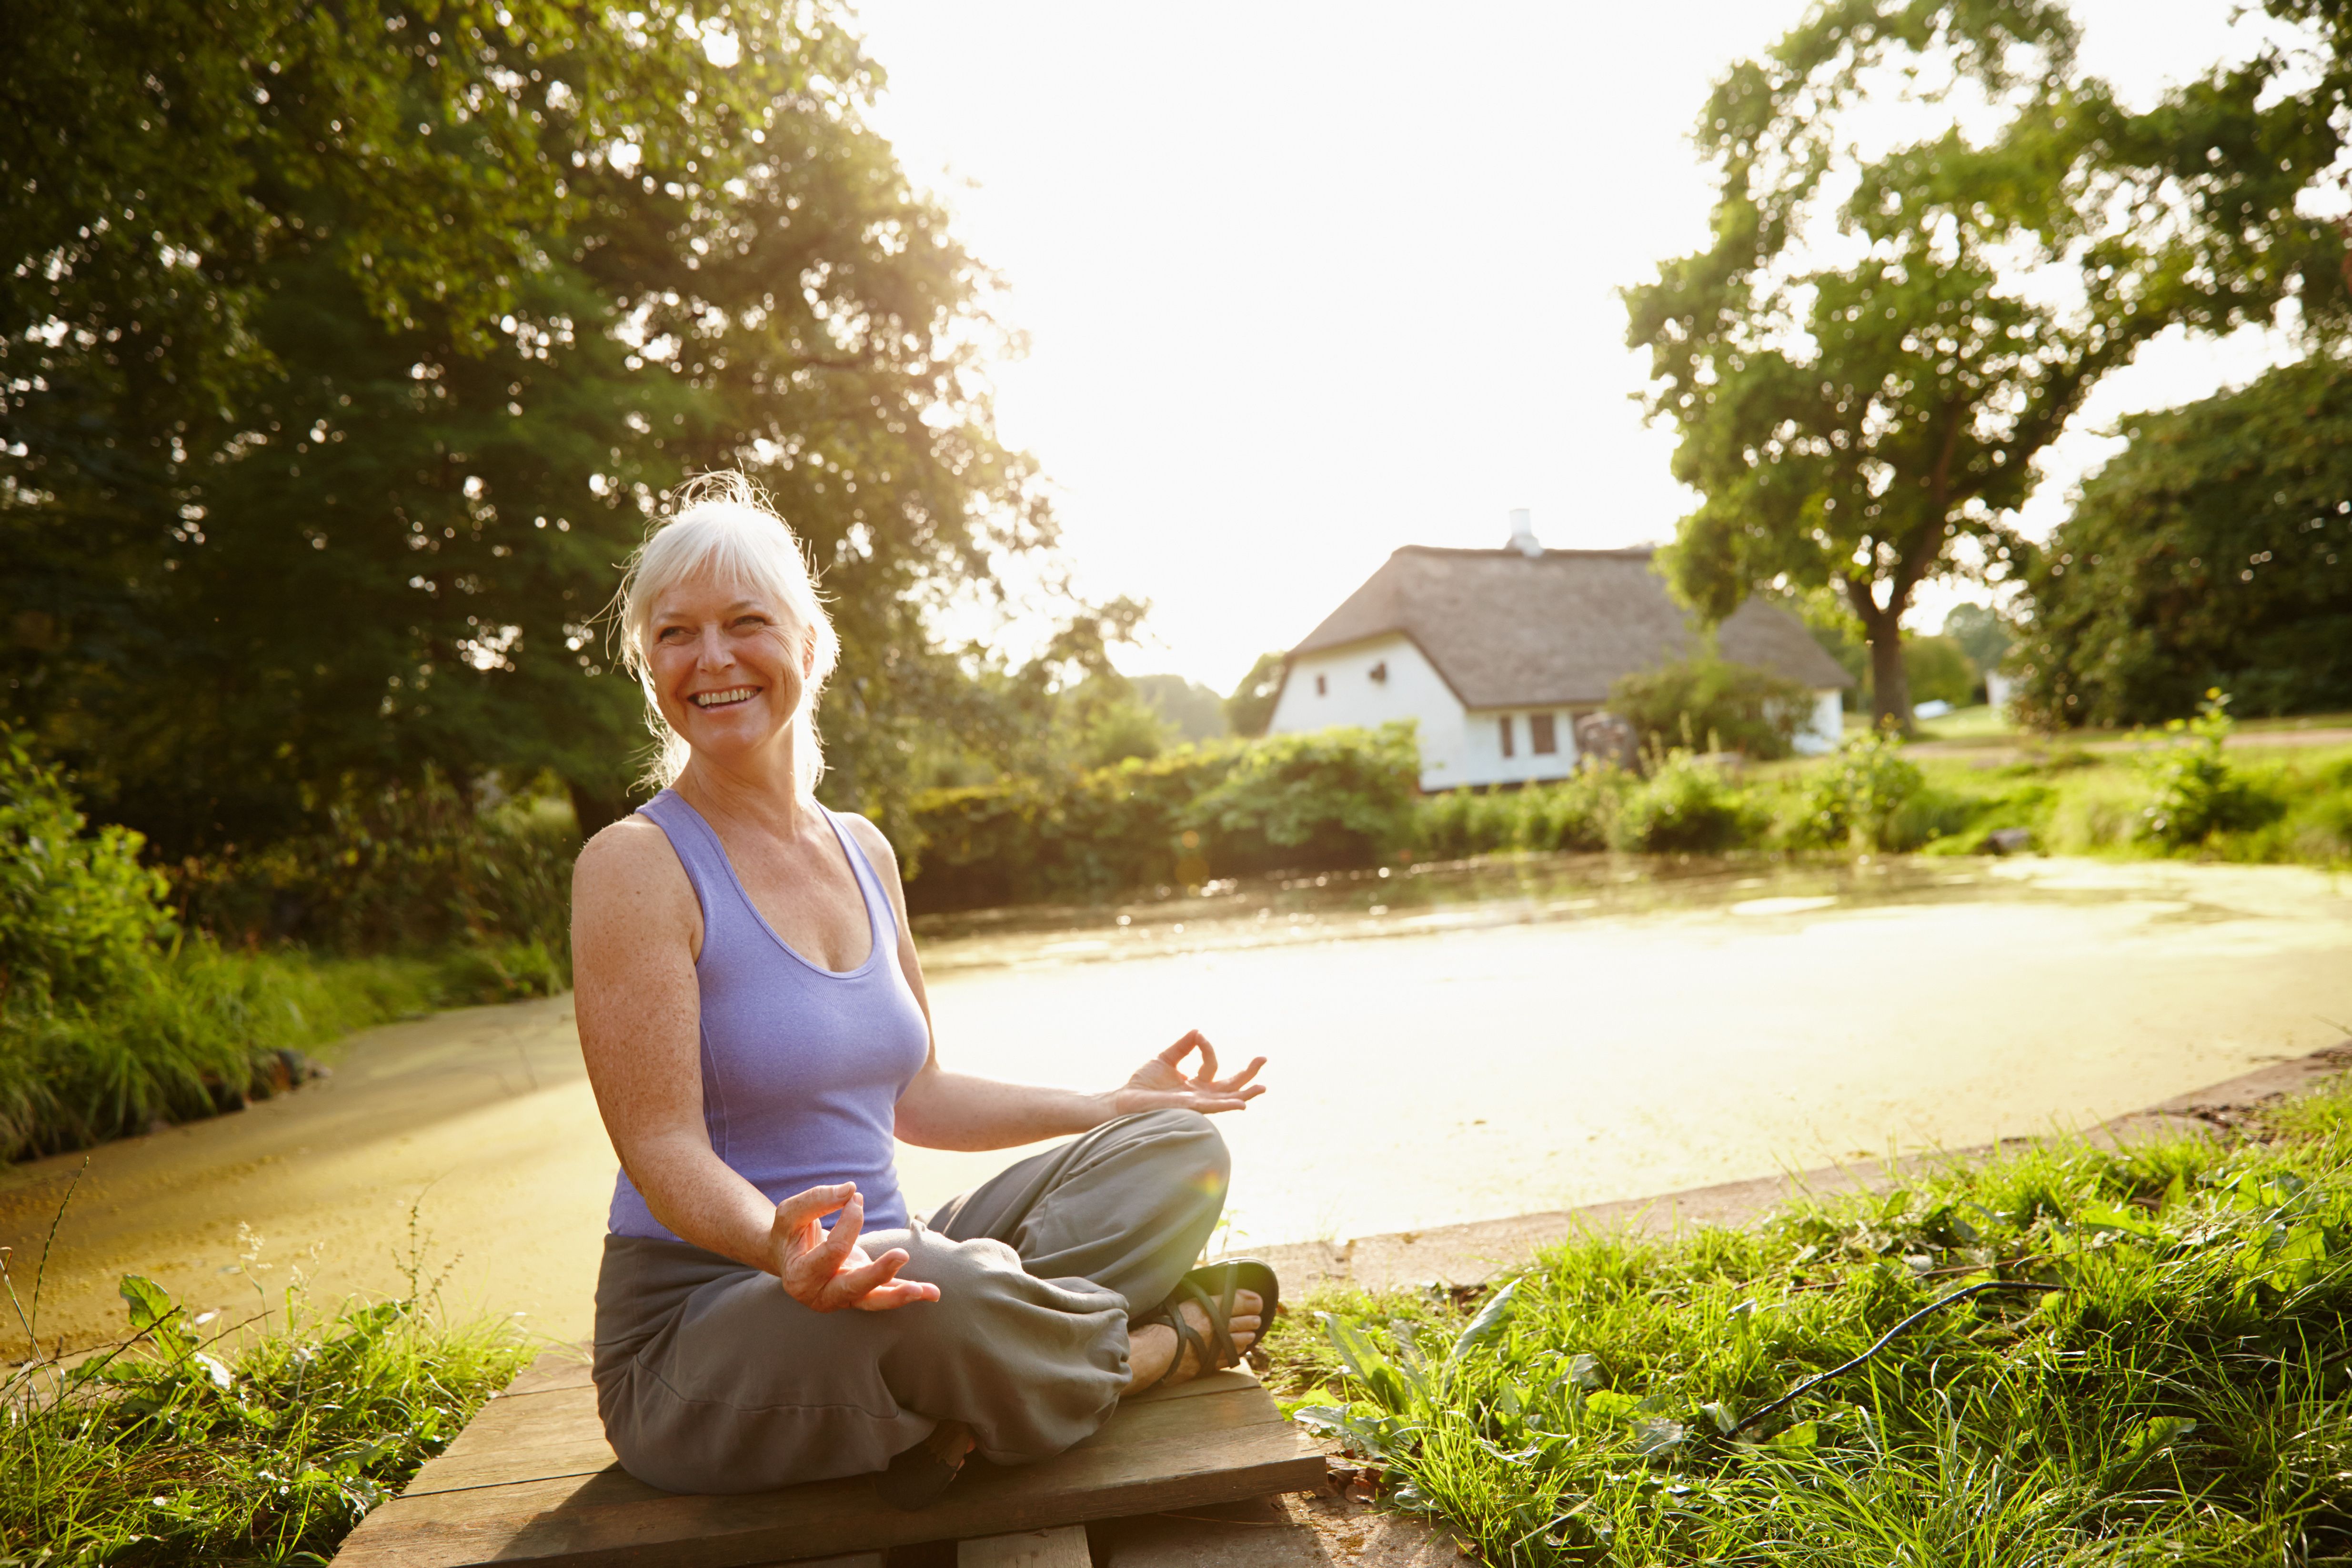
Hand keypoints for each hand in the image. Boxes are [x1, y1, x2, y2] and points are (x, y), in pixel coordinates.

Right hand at [769, 1184, 939, 1311]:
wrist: (787, 1256)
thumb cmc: (789, 1233)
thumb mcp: (791, 1213)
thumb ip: (817, 1200)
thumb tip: (851, 1190)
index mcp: (800, 1277)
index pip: (833, 1251)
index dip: (849, 1222)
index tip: (856, 1197)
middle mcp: (822, 1295)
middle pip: (854, 1287)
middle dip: (879, 1273)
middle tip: (902, 1255)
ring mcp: (843, 1299)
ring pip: (873, 1300)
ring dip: (901, 1295)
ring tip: (928, 1291)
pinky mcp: (860, 1295)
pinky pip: (884, 1296)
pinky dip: (908, 1294)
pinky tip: (932, 1293)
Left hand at [1109, 1029, 1265, 1116]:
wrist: (1125, 1100)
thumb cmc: (1143, 1083)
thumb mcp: (1166, 1059)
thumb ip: (1183, 1046)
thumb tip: (1198, 1030)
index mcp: (1195, 1084)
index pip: (1211, 1064)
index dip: (1207, 1047)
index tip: (1198, 1035)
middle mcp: (1199, 1095)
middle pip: (1230, 1085)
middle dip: (1248, 1073)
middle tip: (1263, 1058)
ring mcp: (1196, 1103)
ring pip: (1227, 1098)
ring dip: (1245, 1093)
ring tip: (1263, 1086)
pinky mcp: (1188, 1108)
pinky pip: (1212, 1107)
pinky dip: (1227, 1105)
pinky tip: (1241, 1104)